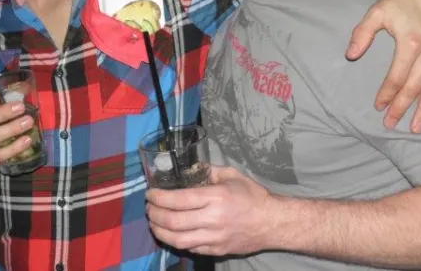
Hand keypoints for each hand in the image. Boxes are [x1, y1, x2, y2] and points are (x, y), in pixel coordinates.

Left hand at [146, 166, 274, 256]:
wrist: (272, 223)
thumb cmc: (252, 196)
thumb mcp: (232, 175)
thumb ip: (208, 170)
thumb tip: (189, 169)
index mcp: (215, 197)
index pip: (178, 200)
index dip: (159, 197)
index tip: (150, 193)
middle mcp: (212, 219)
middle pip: (173, 221)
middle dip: (154, 215)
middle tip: (148, 208)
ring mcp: (214, 238)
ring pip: (177, 240)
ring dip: (160, 231)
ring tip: (153, 222)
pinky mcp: (216, 251)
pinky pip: (189, 248)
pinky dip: (175, 241)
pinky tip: (171, 233)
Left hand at [347, 0, 420, 132]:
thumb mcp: (376, 12)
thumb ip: (362, 34)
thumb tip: (350, 55)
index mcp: (410, 43)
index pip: (397, 78)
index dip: (387, 95)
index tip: (378, 107)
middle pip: (415, 87)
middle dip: (402, 108)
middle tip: (391, 124)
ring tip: (417, 127)